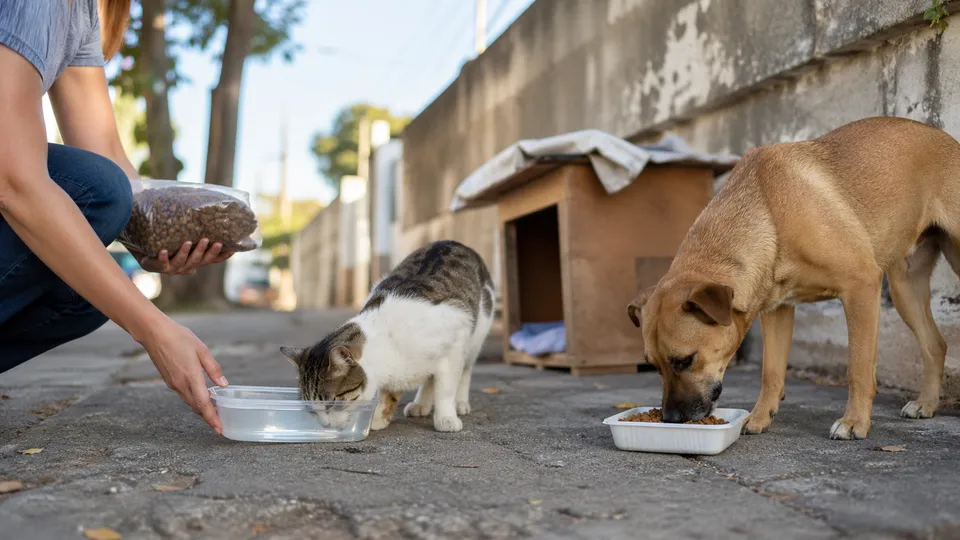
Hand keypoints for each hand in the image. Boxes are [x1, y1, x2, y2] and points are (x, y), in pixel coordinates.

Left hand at [134, 239, 233, 274]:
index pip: (212, 260)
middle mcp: (187, 266)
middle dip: (207, 252)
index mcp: (196, 260)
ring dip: (186, 253)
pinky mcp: (157, 266)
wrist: (145, 250)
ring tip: (188, 242)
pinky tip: (162, 251)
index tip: (232, 249)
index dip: (222, 256)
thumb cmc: (169, 240)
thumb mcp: (185, 235)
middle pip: (200, 261)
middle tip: (215, 242)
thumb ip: (196, 229)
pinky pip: (161, 263)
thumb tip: (209, 207)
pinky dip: (162, 257)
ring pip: (182, 263)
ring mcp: (172, 268)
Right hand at [141, 318, 227, 433]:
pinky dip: (194, 401)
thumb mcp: (202, 350)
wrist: (154, 334)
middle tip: (220, 426)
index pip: (203, 404)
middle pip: (196, 407)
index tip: (219, 429)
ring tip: (213, 415)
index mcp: (191, 377)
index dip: (212, 418)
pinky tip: (201, 399)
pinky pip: (184, 395)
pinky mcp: (169, 380)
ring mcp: (173, 384)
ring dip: (201, 410)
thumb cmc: (179, 338)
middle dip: (208, 418)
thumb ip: (213, 368)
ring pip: (190, 402)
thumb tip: (223, 384)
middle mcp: (181, 384)